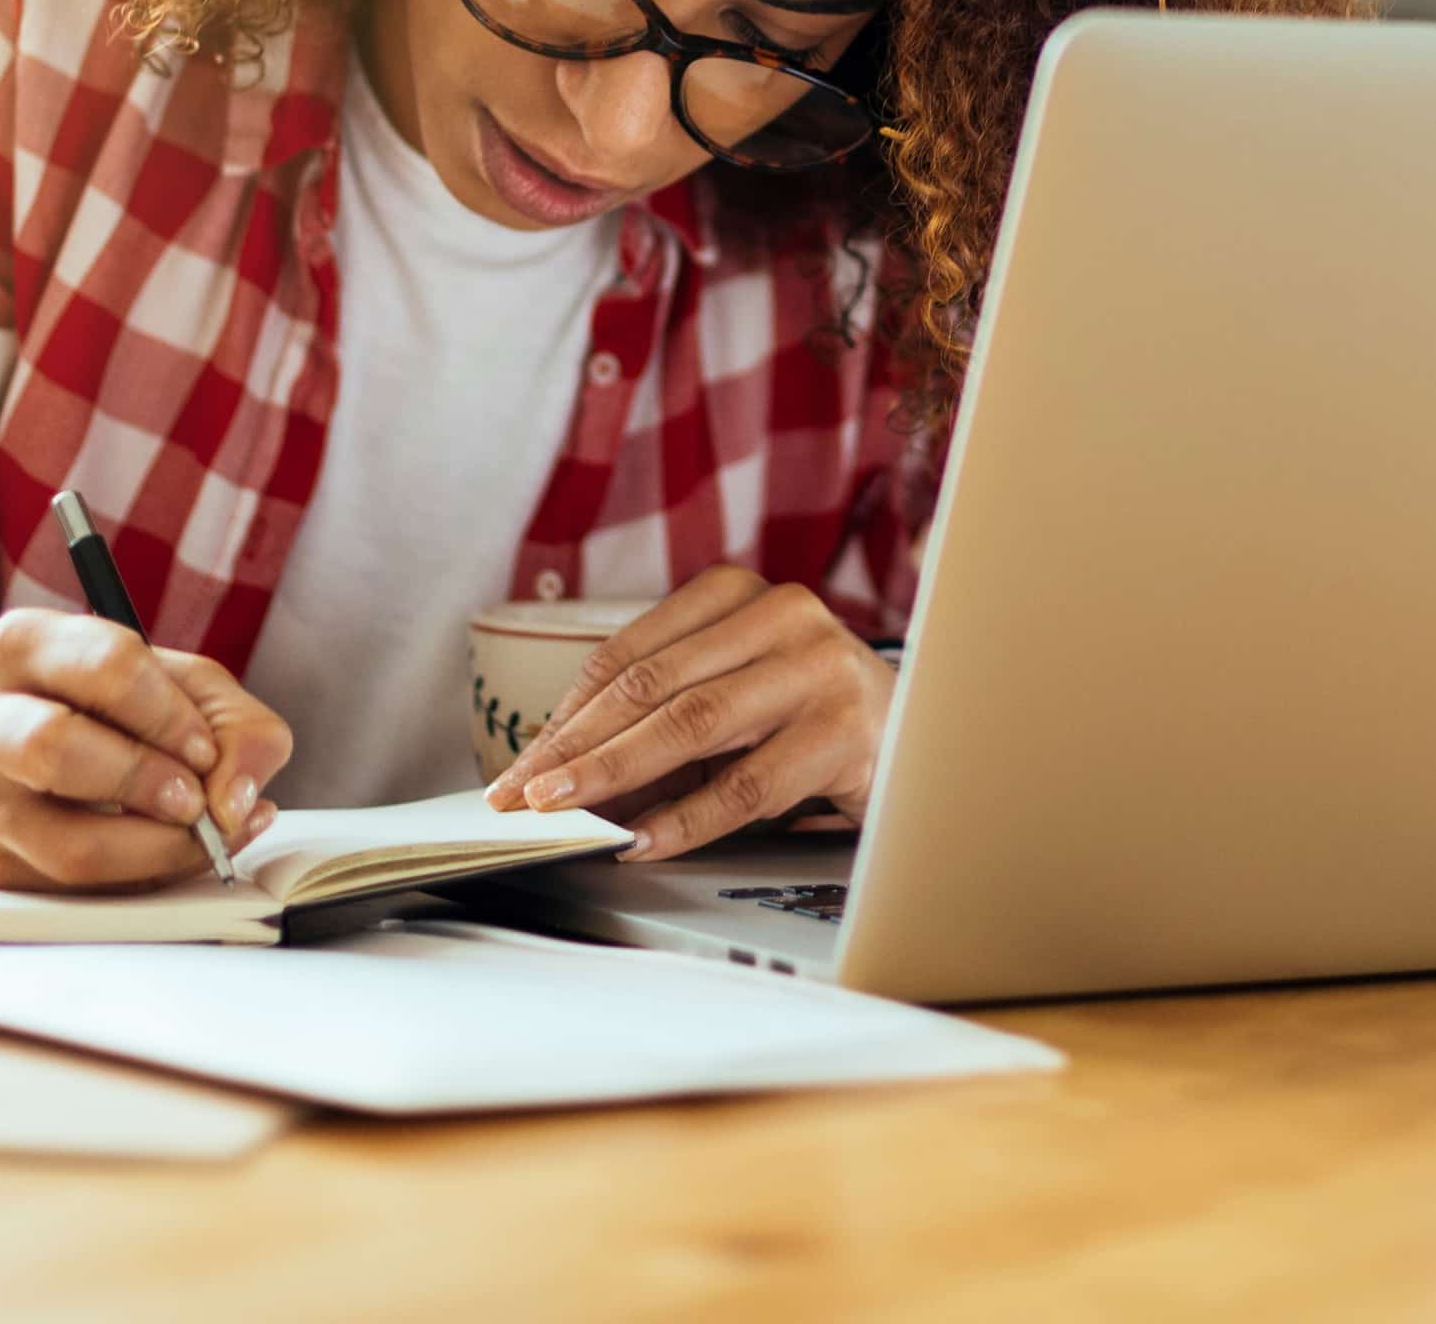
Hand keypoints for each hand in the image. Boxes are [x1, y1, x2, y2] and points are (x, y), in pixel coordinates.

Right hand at [0, 608, 293, 890]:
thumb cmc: (99, 706)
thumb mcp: (177, 685)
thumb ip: (234, 724)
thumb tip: (239, 798)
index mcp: (25, 645)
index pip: (107, 667)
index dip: (171, 715)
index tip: (206, 750)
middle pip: (54, 748)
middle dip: (145, 781)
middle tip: (195, 800)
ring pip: (64, 845)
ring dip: (155, 850)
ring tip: (197, 835)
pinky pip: (76, 890)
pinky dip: (143, 879)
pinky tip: (171, 854)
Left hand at [482, 567, 893, 860]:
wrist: (918, 735)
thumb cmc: (803, 716)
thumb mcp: (728, 697)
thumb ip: (656, 722)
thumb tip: (559, 775)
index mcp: (737, 594)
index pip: (628, 655)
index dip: (564, 715)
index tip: (518, 768)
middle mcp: (781, 614)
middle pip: (652, 685)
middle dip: (576, 747)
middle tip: (524, 796)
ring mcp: (818, 668)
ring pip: (694, 724)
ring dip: (617, 775)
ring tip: (569, 812)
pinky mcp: (846, 731)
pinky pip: (747, 785)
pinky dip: (686, 819)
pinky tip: (643, 843)